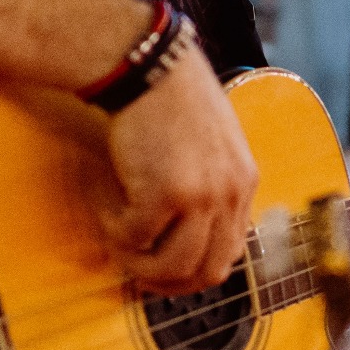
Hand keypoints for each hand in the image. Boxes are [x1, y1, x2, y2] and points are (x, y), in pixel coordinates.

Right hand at [102, 51, 258, 295]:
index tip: (164, 267)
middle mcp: (230, 195)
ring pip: (171, 267)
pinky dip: (114, 232)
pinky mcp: (165, 194)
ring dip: (137, 264)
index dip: (193, 270)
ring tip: (116, 240)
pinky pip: (135, 239)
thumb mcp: (213, 144)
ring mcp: (201, 197)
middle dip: (166, 282)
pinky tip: (104, 205)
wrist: (150, 66)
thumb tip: (191, 234)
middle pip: (205, 272)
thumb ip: (212, 185)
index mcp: (244, 183)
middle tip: (135, 268)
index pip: (229, 253)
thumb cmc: (172, 99)